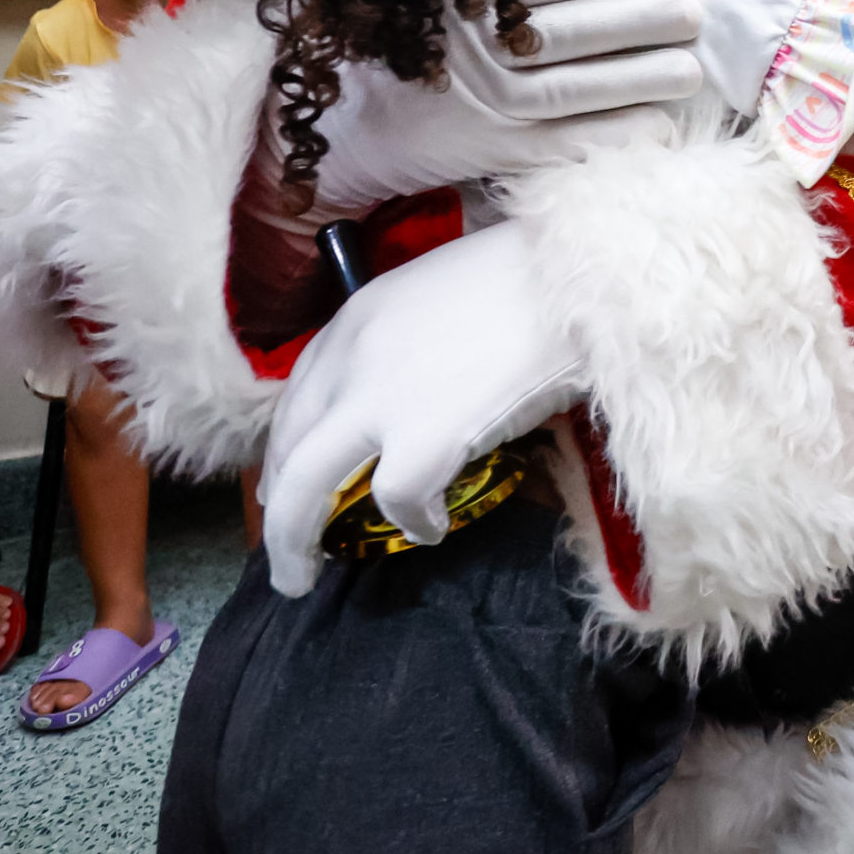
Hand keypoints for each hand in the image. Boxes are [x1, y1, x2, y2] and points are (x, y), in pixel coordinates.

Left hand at [258, 221, 584, 595]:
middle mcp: (353, 359)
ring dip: (294, 538)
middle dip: (275, 503)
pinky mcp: (425, 437)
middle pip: (287, 446)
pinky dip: (410, 522)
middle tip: (285, 545)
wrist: (578, 277)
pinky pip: (396, 500)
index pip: (300, 393)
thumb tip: (420, 385)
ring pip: (305, 485)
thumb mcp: (444, 291)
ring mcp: (383, 400)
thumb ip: (411, 336)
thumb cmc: (534, 276)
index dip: (289, 444)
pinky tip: (430, 529)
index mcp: (358, 317)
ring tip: (300, 577)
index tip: (288, 475)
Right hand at [309, 0, 700, 214]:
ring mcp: (486, 105)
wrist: (356, 120)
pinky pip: (567, 146)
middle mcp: (474, 49)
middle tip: (692, 14)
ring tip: (691, 70)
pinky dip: (617, 136)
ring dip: (642, 80)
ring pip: (577, 90)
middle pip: (572, 32)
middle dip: (642, 23)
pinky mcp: (497, 152)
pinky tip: (660, 125)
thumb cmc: (425, 40)